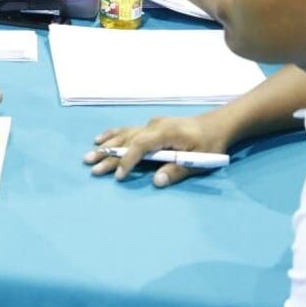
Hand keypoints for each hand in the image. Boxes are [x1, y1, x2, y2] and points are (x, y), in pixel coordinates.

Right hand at [84, 114, 232, 186]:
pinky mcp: (151, 126)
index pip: (140, 145)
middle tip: (92, 167)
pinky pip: (128, 130)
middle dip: (109, 155)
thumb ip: (177, 171)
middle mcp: (154, 126)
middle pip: (127, 140)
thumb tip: (156, 181)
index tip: (119, 176)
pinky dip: (113, 135)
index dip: (127, 160)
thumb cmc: (210, 143)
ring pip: (124, 135)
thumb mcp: (200, 160)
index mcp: (165, 132)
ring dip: (106, 146)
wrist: (216, 125)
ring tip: (89, 155)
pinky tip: (100, 139)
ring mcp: (151, 125)